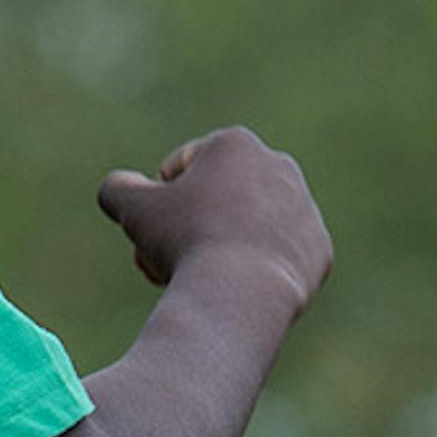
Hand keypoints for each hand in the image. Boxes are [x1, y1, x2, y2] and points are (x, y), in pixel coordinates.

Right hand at [100, 126, 329, 307]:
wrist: (243, 292)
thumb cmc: (186, 241)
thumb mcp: (133, 209)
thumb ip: (117, 189)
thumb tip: (118, 187)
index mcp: (235, 144)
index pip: (180, 170)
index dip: (158, 203)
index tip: (155, 232)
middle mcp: (278, 166)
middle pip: (217, 199)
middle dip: (188, 229)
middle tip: (167, 264)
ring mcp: (305, 209)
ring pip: (247, 229)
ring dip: (219, 249)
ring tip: (200, 278)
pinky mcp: (319, 250)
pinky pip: (274, 261)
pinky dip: (254, 274)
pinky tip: (238, 290)